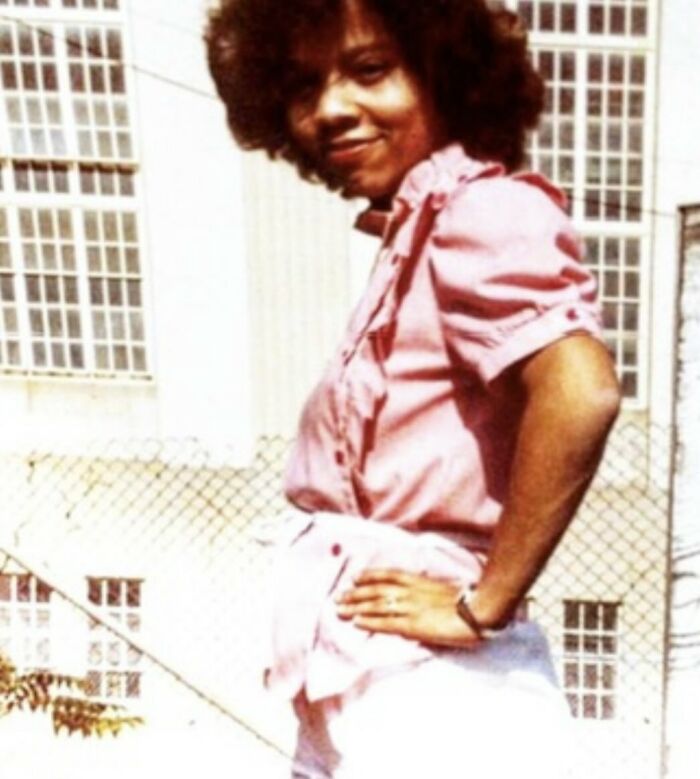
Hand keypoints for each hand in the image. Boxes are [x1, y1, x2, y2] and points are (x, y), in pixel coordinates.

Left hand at [335, 569, 481, 648]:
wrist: (478, 608)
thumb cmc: (467, 598)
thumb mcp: (444, 587)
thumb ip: (429, 589)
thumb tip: (422, 592)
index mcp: (418, 580)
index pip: (387, 575)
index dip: (369, 576)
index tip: (355, 578)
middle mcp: (409, 591)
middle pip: (376, 590)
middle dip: (355, 594)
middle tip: (338, 597)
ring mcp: (410, 607)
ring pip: (376, 606)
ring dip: (356, 607)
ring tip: (340, 609)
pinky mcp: (413, 625)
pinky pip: (386, 623)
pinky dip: (370, 622)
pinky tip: (357, 622)